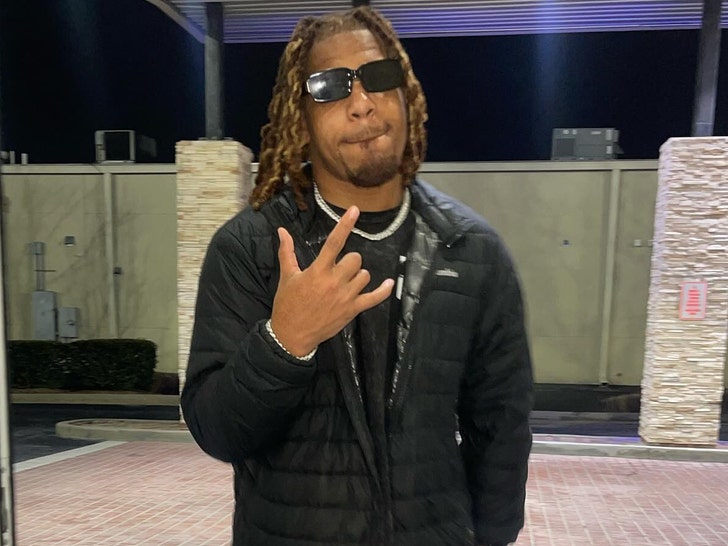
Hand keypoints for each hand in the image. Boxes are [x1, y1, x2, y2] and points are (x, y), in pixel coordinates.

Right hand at [270, 206, 394, 356]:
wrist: (292, 334)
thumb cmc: (288, 304)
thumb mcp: (287, 277)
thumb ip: (287, 252)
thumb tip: (282, 230)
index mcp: (317, 271)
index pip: (334, 242)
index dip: (345, 225)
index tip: (355, 210)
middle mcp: (334, 281)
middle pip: (355, 259)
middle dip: (349, 260)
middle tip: (339, 269)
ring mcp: (345, 296)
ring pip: (364, 275)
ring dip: (358, 275)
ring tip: (347, 282)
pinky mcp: (352, 310)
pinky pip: (374, 298)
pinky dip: (384, 291)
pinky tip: (389, 283)